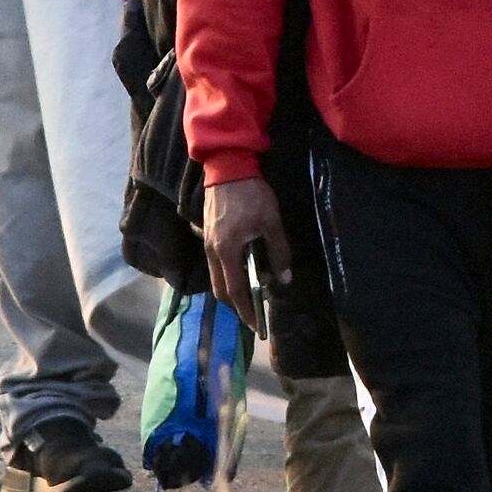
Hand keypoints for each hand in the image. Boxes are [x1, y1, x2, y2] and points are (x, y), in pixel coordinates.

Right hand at [200, 173, 291, 316]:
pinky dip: (230, 274)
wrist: (228, 165)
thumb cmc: (251, 194)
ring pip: (218, 277)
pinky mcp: (209, 234)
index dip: (246, 311)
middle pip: (221, 289)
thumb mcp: (271, 222)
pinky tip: (246, 270)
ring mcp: (208, 243)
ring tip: (254, 294)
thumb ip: (279, 251)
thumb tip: (284, 279)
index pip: (235, 291)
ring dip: (234, 288)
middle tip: (255, 314)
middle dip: (238, 305)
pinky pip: (217, 264)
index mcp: (226, 251)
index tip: (257, 326)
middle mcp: (212, 252)